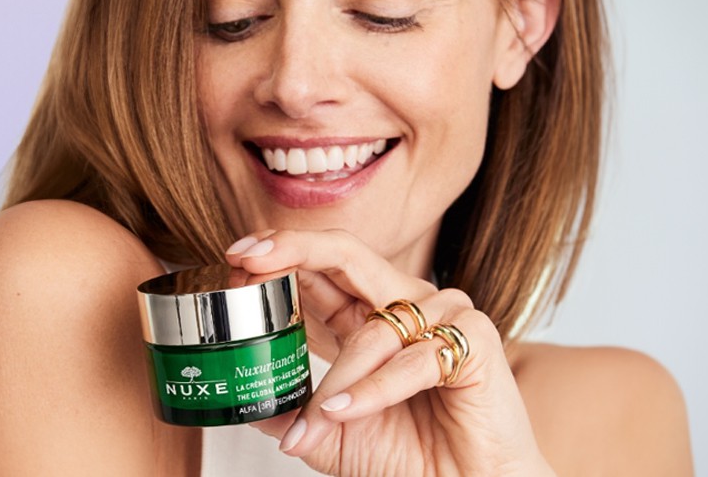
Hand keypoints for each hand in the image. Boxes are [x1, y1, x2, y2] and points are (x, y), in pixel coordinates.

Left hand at [225, 230, 551, 475]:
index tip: (234, 259)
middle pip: (346, 255)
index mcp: (366, 315)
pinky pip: (412, 360)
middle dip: (292, 251)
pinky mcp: (473, 340)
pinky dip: (373, 391)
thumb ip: (288, 411)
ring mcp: (442, 316)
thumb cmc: (408, 457)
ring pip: (371, 332)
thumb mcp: (328, 433)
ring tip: (311, 426)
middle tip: (246, 261)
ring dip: (334, 385)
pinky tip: (346, 412)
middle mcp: (404, 304)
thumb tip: (240, 403)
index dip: (278, 257)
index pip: (318, 269)